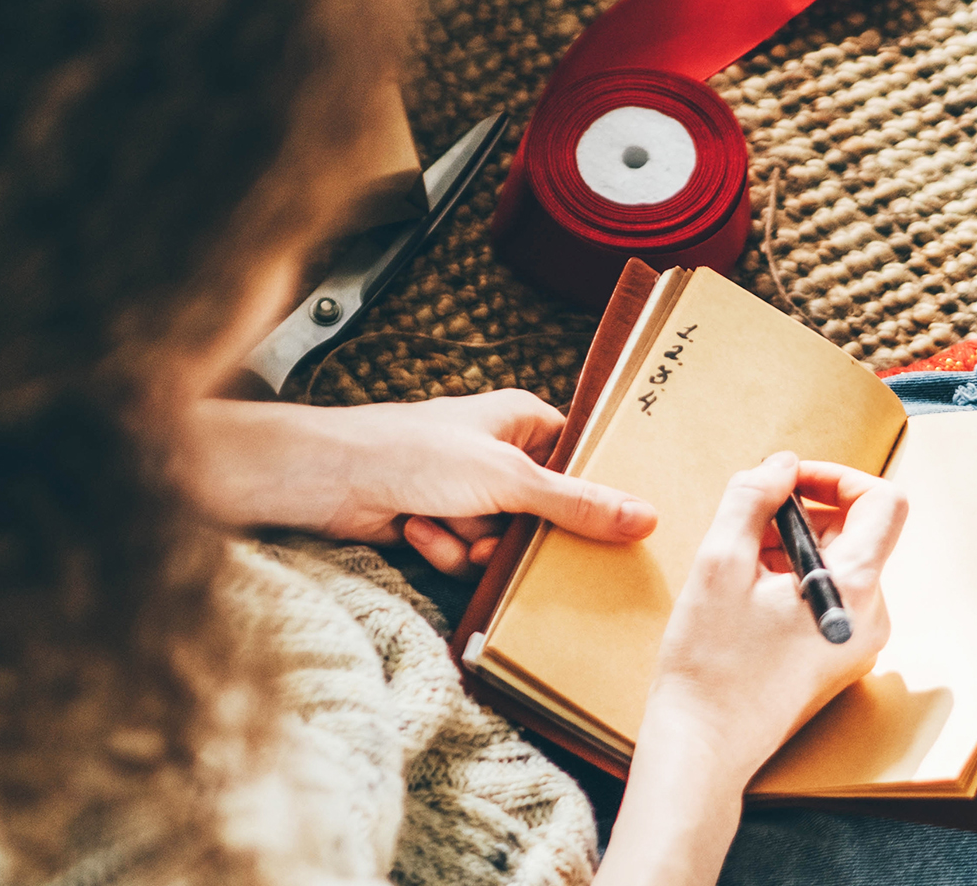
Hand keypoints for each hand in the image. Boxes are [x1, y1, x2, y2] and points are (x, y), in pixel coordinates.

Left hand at [175, 390, 657, 573]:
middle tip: (512, 538)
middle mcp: (498, 453)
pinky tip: (417, 531)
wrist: (332, 479)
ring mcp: (468, 491)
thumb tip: (645, 518)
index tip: (618, 525)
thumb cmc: (414, 453)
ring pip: (506, 541)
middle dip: (523, 534)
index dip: (595, 491)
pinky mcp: (440, 524)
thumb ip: (576, 504)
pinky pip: (469, 555)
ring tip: (449, 527)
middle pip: (545, 511)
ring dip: (476, 546)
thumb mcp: (509, 480)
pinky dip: (444, 551)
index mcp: (523, 420)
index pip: (581, 456)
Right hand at [641, 451, 907, 783]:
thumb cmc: (711, 662)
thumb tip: (781, 464)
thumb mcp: (721, 562)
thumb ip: (752, 497)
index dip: (836, 477)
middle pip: (858, 533)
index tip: (788, 482)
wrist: (705, 745)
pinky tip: (747, 600)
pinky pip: (828, 597)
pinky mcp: (838, 659)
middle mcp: (871, 616)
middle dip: (803, 515)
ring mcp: (857, 642)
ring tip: (741, 569)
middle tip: (747, 527)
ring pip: (839, 565)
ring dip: (792, 549)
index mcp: (856, 588)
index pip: (883, 501)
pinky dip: (792, 581)